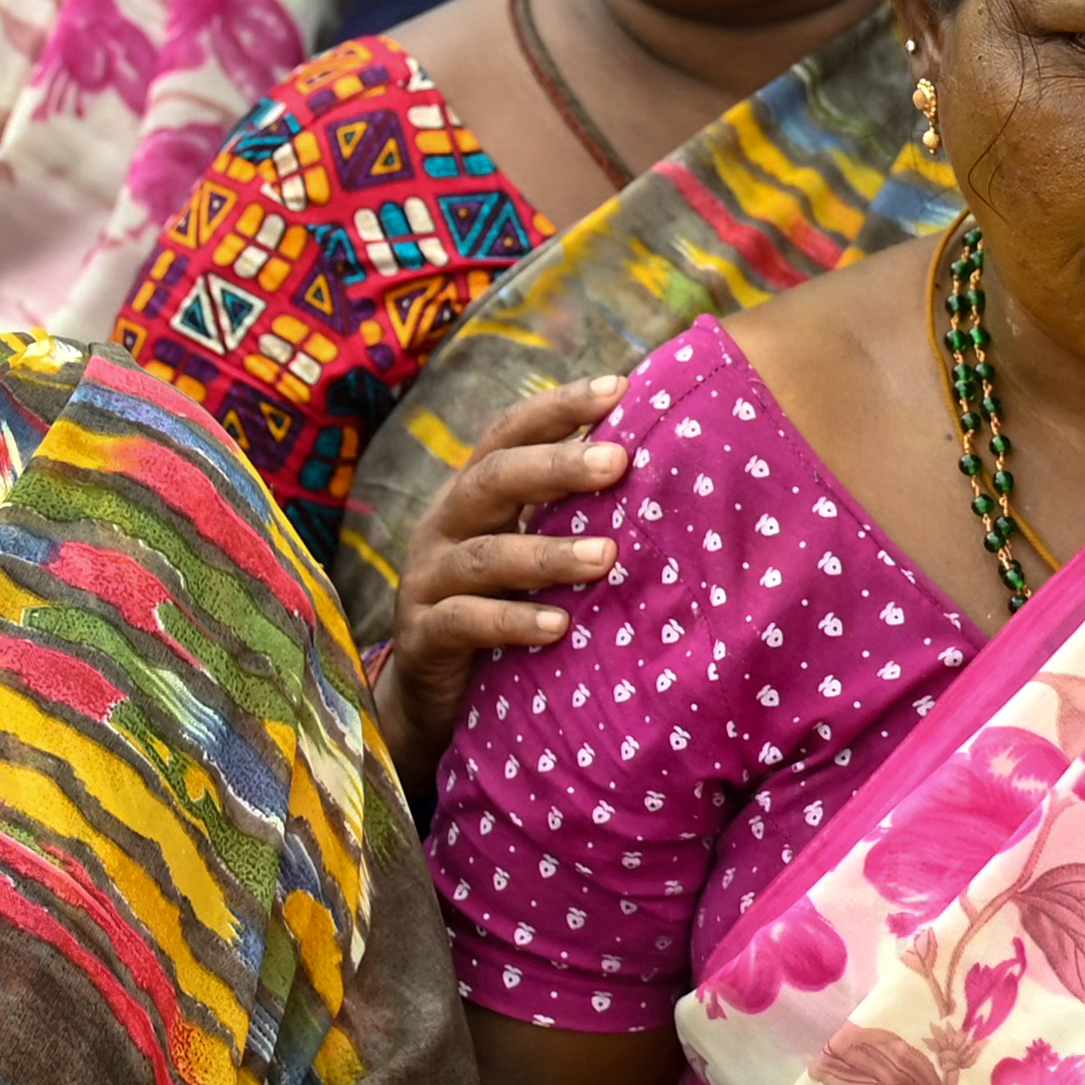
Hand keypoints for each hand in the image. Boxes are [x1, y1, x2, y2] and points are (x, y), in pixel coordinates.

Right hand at [370, 380, 627, 780]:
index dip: (558, 408)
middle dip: (556, 467)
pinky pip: (465, 624)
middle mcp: (444, 527)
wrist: (432, 697)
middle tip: (619, 461)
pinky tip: (558, 628)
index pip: (509, 434)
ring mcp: (427, 583)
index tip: (619, 387)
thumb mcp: (527, 554)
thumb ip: (568, 515)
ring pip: (485, 558)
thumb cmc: (502, 609)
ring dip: (548, 554)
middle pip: (492, 480)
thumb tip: (661, 473)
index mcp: (472, 495)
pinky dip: (513, 622)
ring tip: (606, 557)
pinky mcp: (423, 639)